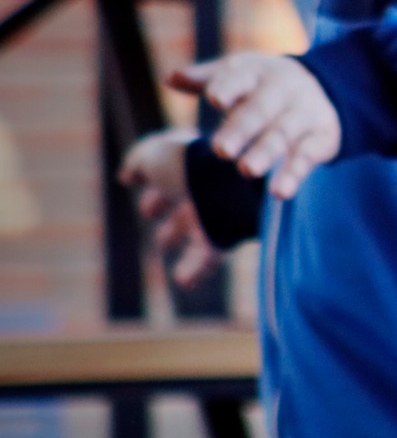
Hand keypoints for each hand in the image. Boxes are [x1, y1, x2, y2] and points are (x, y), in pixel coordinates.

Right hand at [118, 128, 224, 288]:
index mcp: (188, 173)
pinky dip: (192, 272)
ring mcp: (215, 219)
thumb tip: (127, 176)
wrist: (229, 182)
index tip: (145, 205)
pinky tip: (182, 281)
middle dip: (169, 224)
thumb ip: (138, 162)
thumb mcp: (155, 155)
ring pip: (194, 237)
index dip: (155, 199)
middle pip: (182, 215)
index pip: (167, 188)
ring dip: (177, 242)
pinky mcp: (223, 241)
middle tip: (159, 232)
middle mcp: (204, 196)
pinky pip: (206, 260)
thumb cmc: (189, 164)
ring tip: (166, 247)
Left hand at [172, 54, 339, 199]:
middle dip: (241, 129)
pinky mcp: (322, 137)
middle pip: (260, 110)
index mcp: (257, 72)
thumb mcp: (239, 74)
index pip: (240, 77)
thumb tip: (170, 79)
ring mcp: (304, 113)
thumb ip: (205, 80)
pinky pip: (307, 156)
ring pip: (283, 134)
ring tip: (246, 171)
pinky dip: (294, 174)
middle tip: (220, 149)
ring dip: (266, 152)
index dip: (228, 88)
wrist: (325, 86)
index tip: (214, 99)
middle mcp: (283, 90)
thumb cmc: (263, 85)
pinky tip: (280, 193)